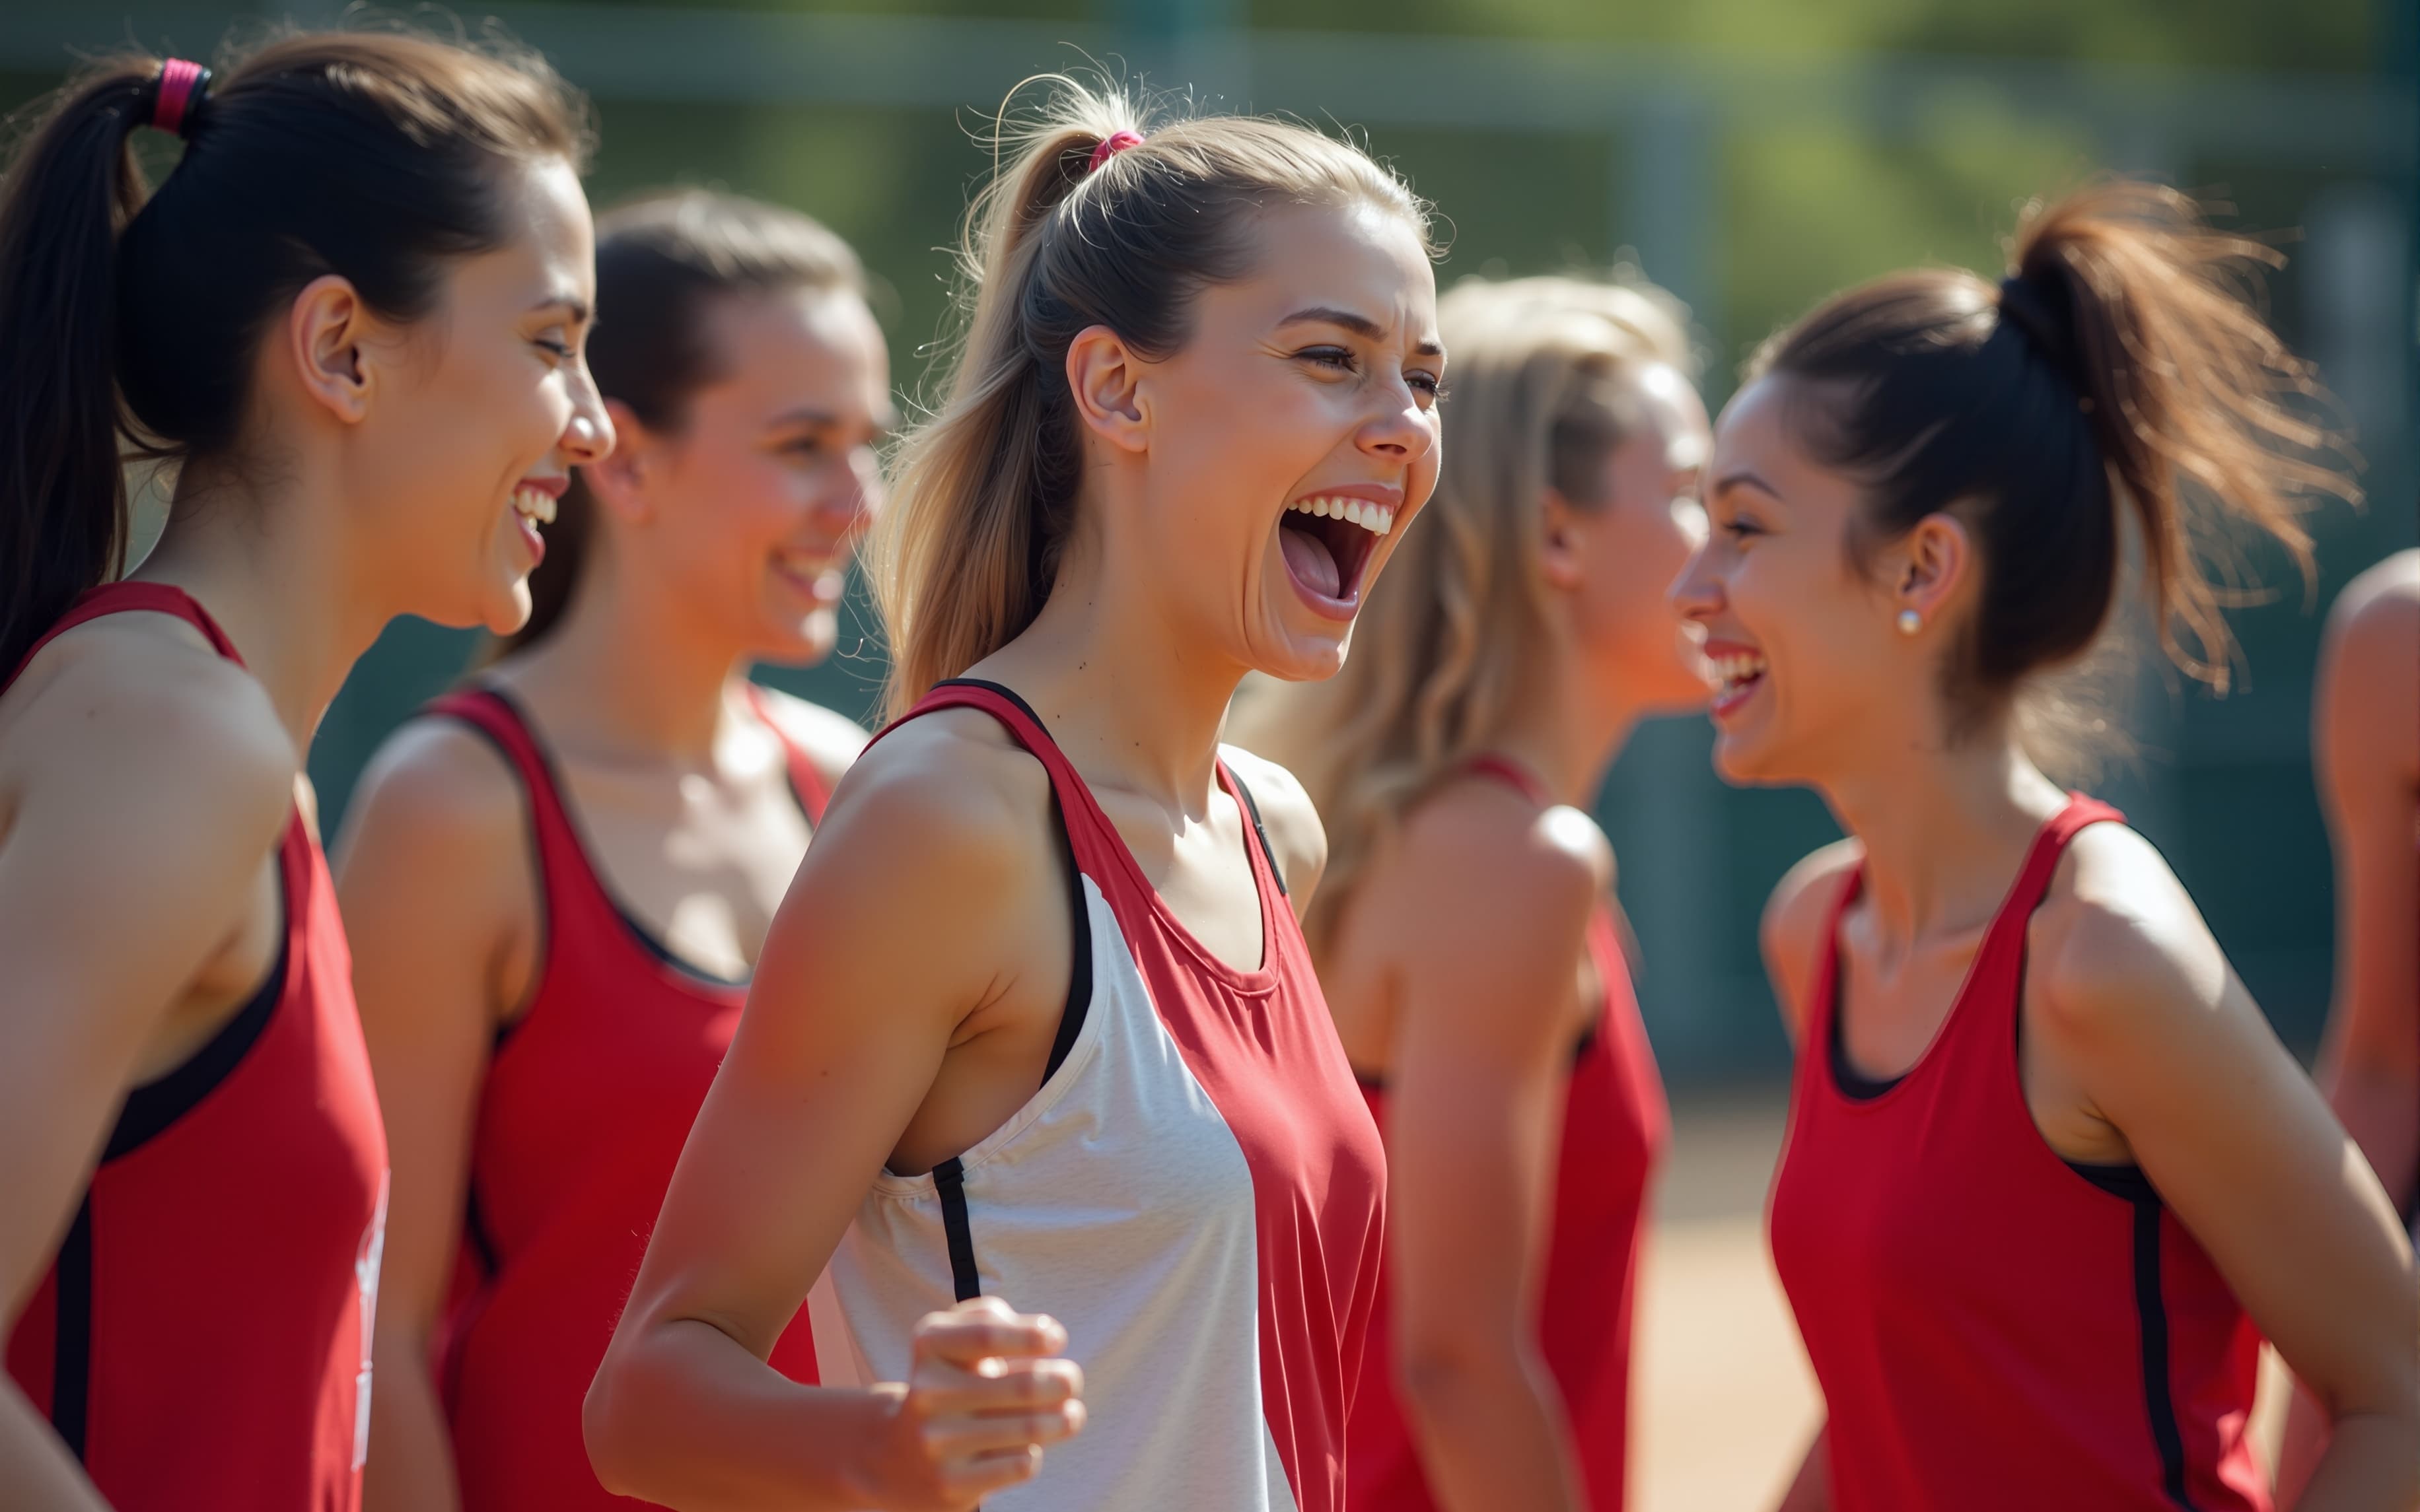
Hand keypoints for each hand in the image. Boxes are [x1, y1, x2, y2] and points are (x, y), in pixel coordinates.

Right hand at [865, 1296, 1084, 1508]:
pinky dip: (1034, 1453)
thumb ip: (992, 1318)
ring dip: (1065, 1419)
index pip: (986, 1333)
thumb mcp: (956, 1338)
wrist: (901, 1458)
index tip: (1057, 1339)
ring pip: (1030, 1429)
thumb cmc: (951, 1384)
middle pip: (1023, 1386)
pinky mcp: (952, 1484)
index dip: (1031, 1335)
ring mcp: (937, 1441)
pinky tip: (1026, 1448)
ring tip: (1071, 1414)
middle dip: (1064, 1381)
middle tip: (1072, 1380)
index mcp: (929, 1345)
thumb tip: (1046, 1334)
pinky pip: (1021, 1464)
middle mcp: (927, 1392)